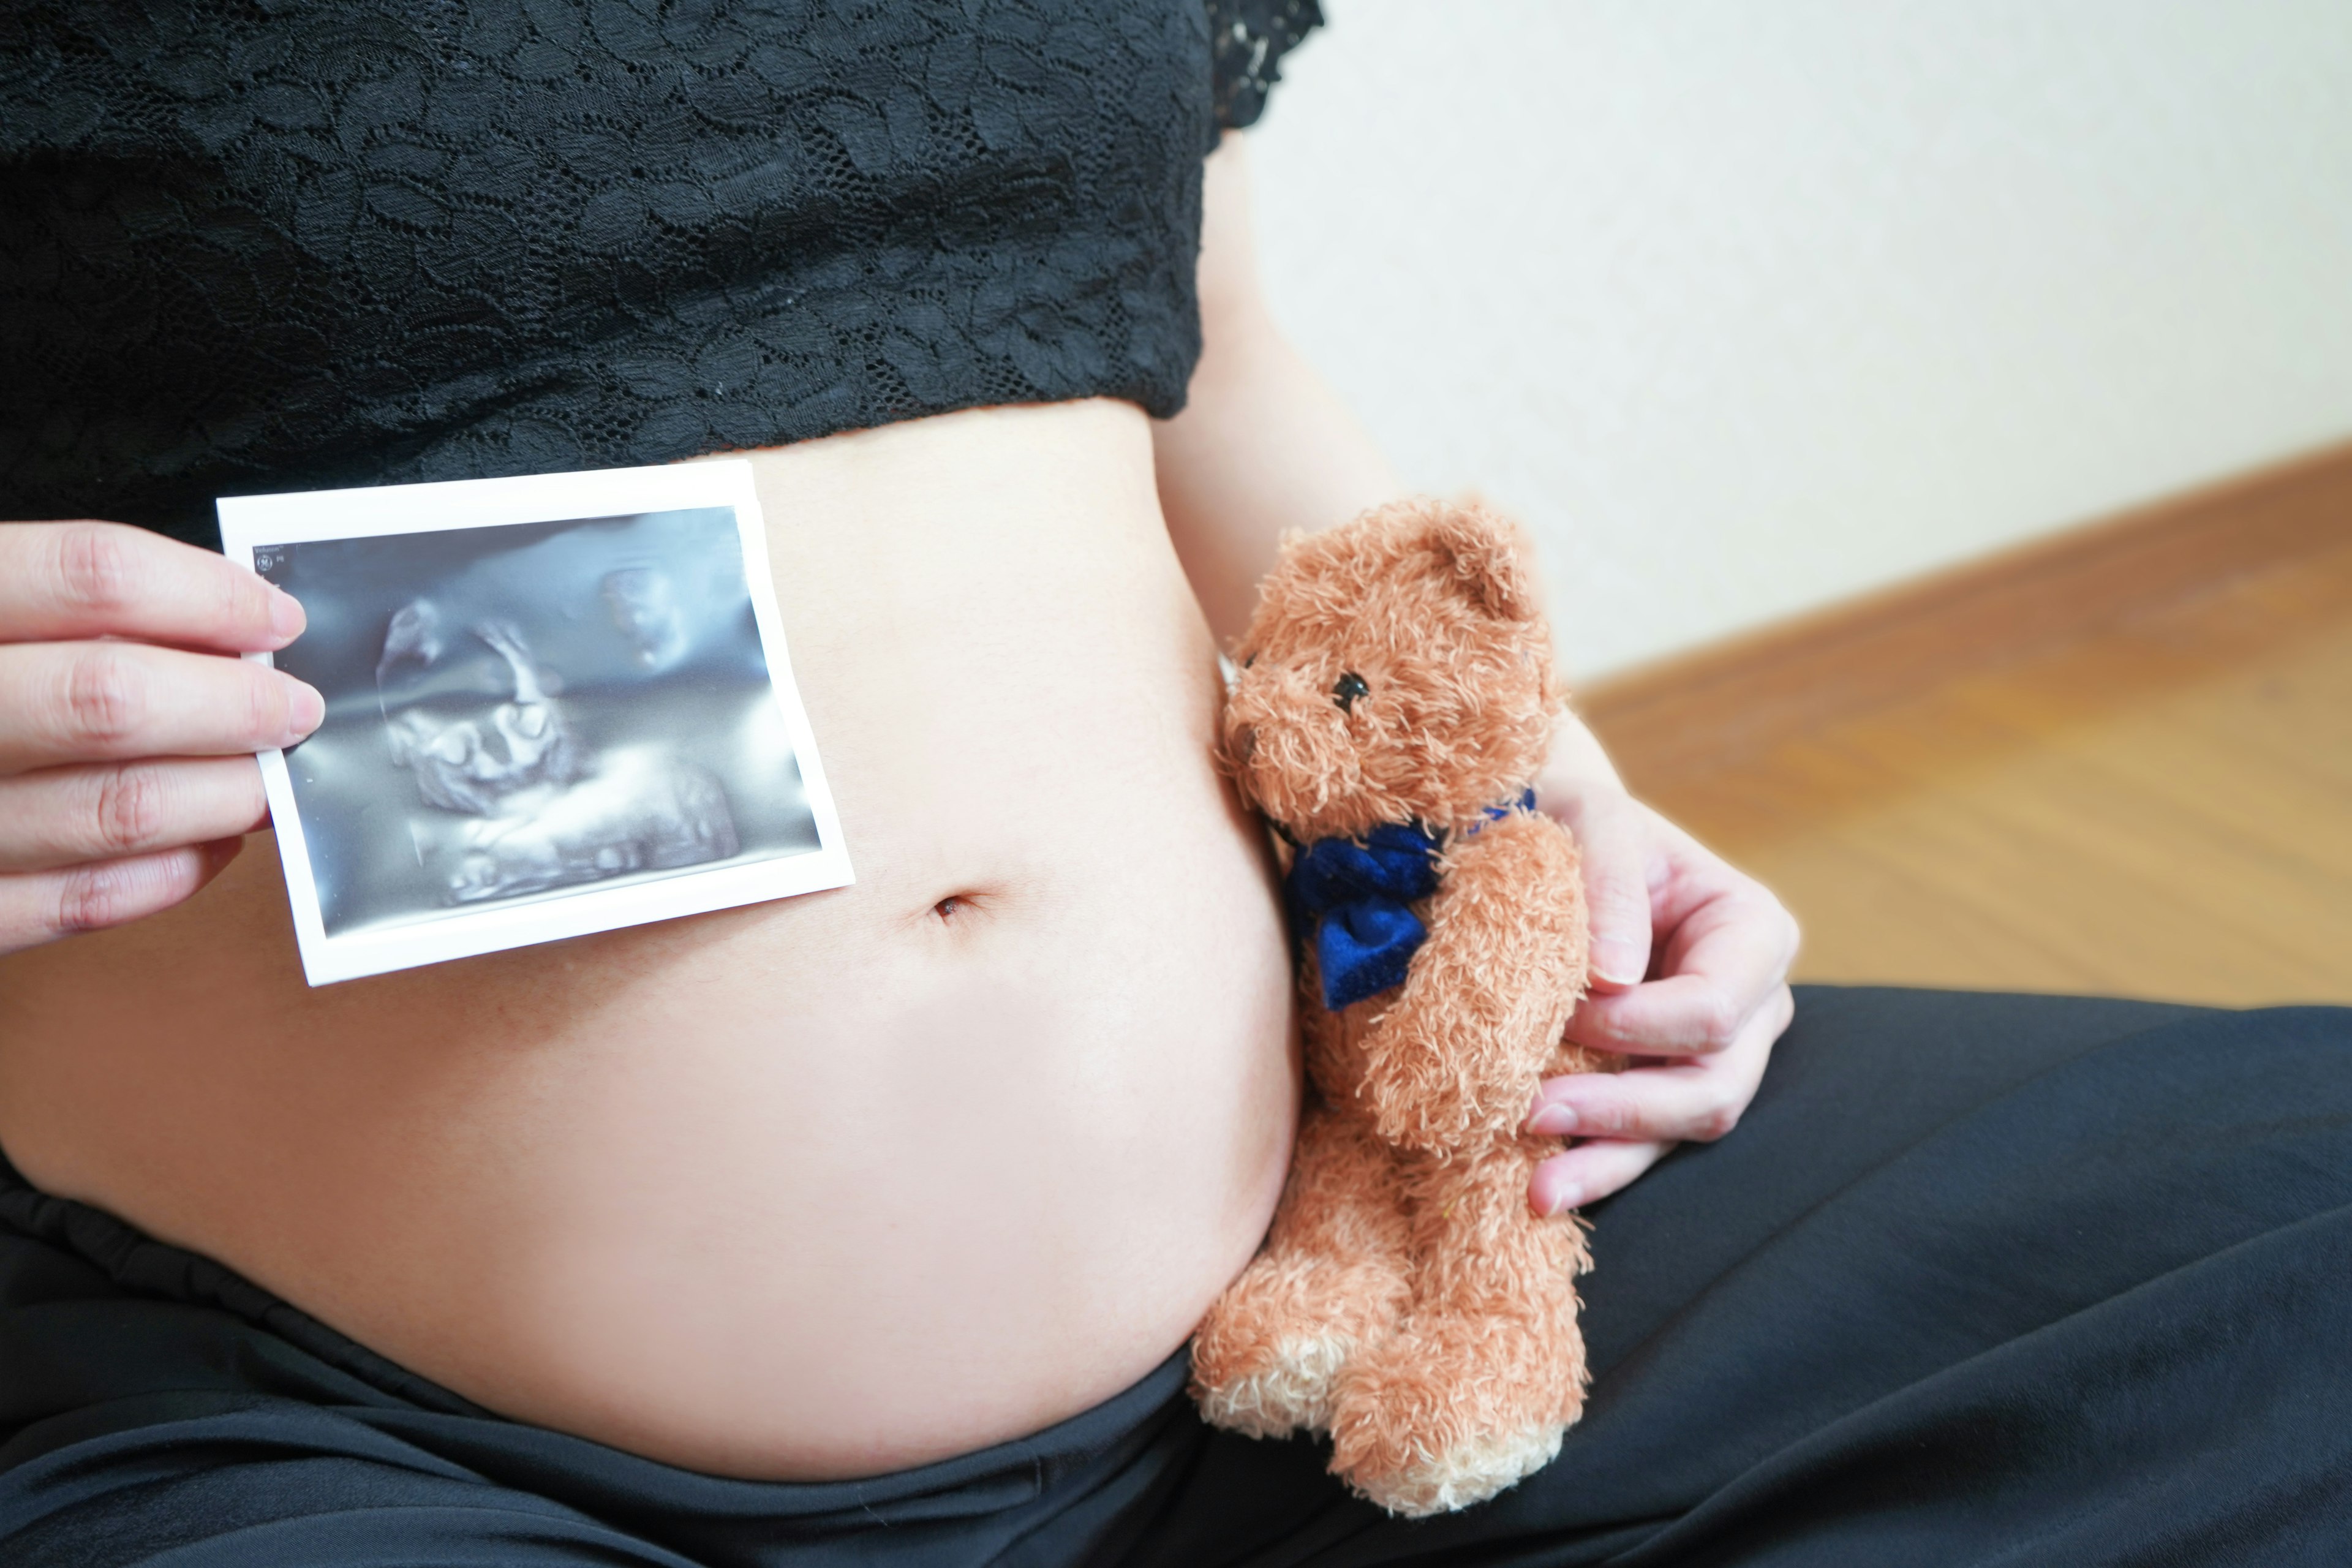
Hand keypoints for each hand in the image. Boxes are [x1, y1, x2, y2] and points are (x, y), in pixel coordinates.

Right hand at [0, 522, 321, 955]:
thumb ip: (52, 604)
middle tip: (294, 707)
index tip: (274, 617)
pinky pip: (73, 905)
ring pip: (114, 811)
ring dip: (221, 796)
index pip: (88, 578)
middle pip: (110, 699)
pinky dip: (164, 875)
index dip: (204, 595)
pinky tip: (206, 846)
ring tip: (269, 778)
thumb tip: (208, 620)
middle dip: (231, 706)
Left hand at [1524, 716, 1799, 1214]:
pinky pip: (1639, 1143)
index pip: (1714, 1009)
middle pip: (1711, 1087)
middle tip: (1529, 1112)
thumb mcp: (1588, 817)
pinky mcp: (1656, 1085)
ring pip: (1678, 1131)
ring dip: (1606, 1161)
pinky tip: (1540, 1191)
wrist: (1541, 840)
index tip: (1561, 1012)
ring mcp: (1710, 1054)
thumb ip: (1609, 878)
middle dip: (1623, 1109)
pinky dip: (1592, 1167)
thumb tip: (1614, 976)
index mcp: (1751, 931)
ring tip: (1537, 1190)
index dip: (1639, 1026)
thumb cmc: (1571, 820)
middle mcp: (1749, 1003)